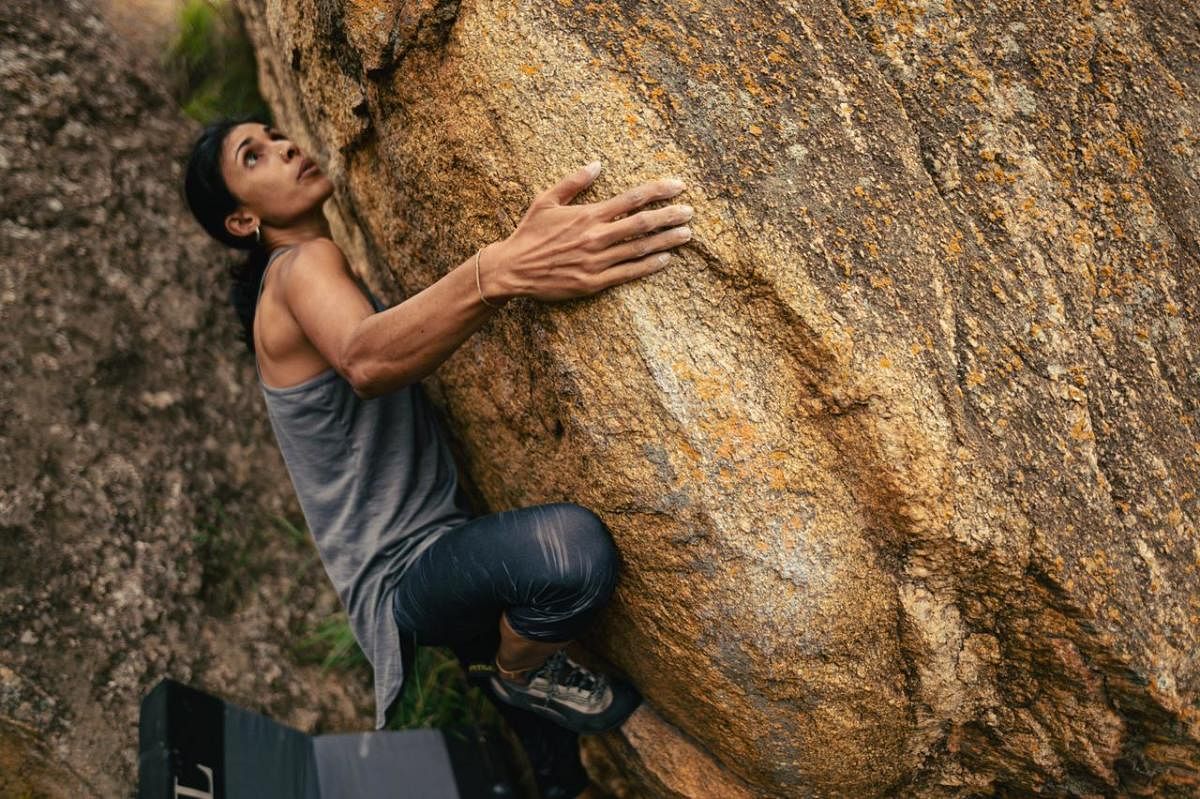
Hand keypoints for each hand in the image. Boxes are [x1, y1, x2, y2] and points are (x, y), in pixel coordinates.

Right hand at [483, 162, 692, 302]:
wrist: (512, 269)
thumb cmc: (529, 233)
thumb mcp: (546, 200)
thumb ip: (574, 183)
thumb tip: (597, 164)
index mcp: (588, 214)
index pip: (632, 198)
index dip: (659, 191)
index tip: (678, 187)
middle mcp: (596, 236)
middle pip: (643, 223)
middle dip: (670, 216)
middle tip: (690, 212)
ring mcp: (597, 261)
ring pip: (640, 248)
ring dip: (666, 240)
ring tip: (686, 234)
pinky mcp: (593, 282)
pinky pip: (628, 273)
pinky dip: (648, 266)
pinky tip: (665, 260)